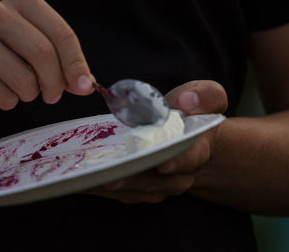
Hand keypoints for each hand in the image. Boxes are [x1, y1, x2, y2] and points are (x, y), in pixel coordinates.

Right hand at [0, 0, 93, 114]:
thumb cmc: (5, 56)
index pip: (61, 33)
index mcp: (23, 2)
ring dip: (30, 94)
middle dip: (55, 83)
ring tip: (20, 87)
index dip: (76, 64)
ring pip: (25, 80)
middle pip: (43, 54)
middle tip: (54, 95)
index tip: (84, 85)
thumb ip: (64, 63)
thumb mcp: (37, 48)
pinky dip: (10, 101)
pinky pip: (6, 97)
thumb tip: (86, 84)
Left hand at [87, 80, 227, 203]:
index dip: (177, 163)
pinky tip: (82, 181)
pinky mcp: (138, 189)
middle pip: (155, 181)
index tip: (163, 165)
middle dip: (132, 179)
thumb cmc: (192, 117)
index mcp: (195, 150)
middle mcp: (177, 175)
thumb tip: (187, 101)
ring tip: (88, 179)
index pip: (190, 159)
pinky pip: (120, 192)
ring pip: (134, 191)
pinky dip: (101, 187)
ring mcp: (156, 186)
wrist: (189, 141)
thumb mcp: (205, 97)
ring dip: (111, 187)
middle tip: (109, 177)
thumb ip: (203, 95)